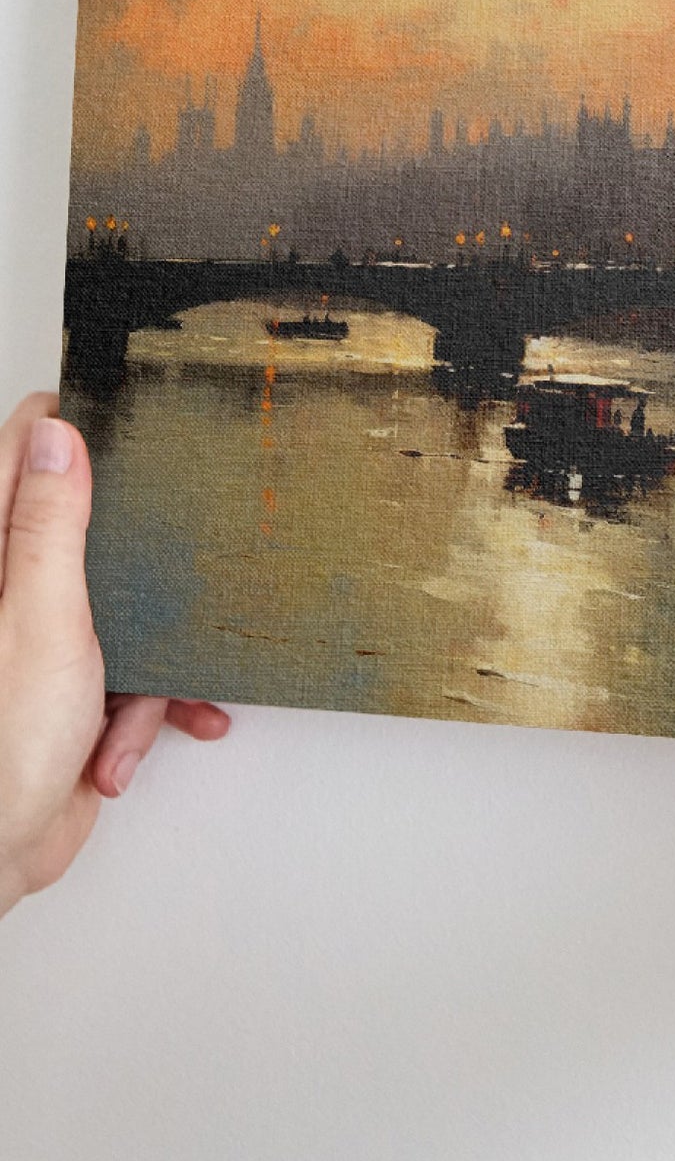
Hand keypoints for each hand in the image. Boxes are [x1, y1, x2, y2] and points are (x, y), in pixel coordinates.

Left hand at [0, 393, 229, 916]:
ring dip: (150, 660)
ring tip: (140, 702)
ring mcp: (42, 642)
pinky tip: (134, 743)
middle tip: (172, 544)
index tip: (119, 411)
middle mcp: (12, 595)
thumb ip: (49, 526)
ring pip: (125, 608)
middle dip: (139, 557)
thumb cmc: (2, 749)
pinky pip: (133, 673)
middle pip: (84, 530)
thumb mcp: (41, 619)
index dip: (66, 429)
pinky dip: (146, 709)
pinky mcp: (71, 688)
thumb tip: (55, 435)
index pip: (20, 459)